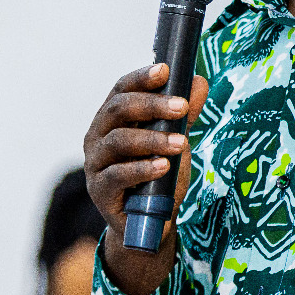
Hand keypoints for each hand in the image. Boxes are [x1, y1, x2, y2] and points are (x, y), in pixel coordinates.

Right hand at [84, 63, 208, 294]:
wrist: (150, 224)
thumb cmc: (159, 176)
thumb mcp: (176, 142)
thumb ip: (184, 115)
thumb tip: (199, 81)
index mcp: (112, 119)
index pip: (121, 89)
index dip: (141, 78)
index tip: (166, 70)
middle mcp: (97, 136)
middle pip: (118, 110)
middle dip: (152, 105)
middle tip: (181, 107)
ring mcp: (95, 164)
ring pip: (118, 142)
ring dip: (152, 139)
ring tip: (180, 142)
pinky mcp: (100, 192)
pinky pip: (117, 176)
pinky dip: (142, 169)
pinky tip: (164, 167)